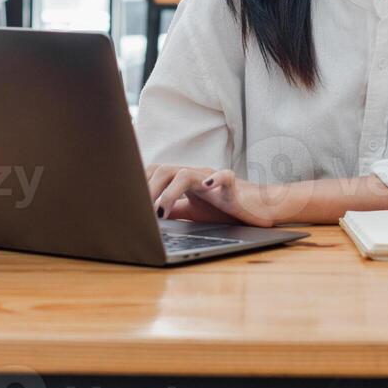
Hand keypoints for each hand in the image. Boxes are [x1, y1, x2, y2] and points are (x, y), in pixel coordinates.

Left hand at [145, 165, 287, 227]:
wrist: (257, 207)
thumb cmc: (224, 208)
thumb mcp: (192, 211)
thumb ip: (172, 209)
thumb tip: (147, 217)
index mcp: (183, 180)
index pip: (154, 172)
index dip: (140, 185)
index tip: (129, 204)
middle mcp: (195, 175)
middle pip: (164, 169)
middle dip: (148, 190)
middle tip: (140, 213)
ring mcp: (212, 178)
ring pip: (185, 173)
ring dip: (168, 192)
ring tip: (161, 212)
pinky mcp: (232, 185)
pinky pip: (224, 176)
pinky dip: (215, 180)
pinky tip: (208, 188)